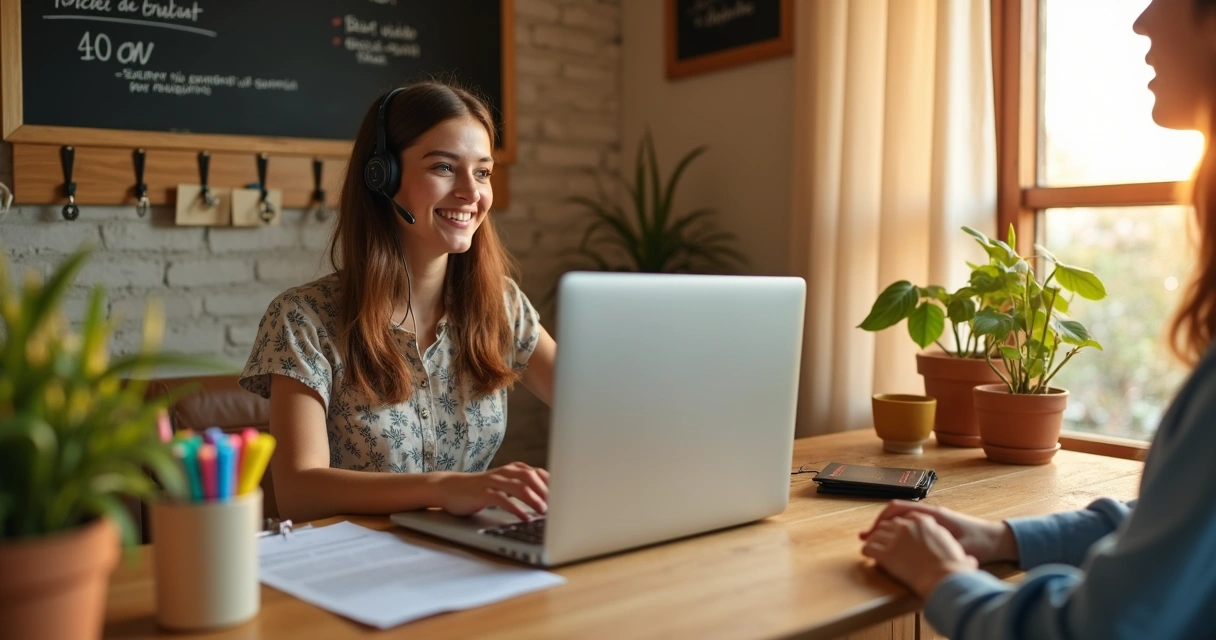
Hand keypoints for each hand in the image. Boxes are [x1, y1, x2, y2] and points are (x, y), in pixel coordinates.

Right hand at [436, 462, 549, 521]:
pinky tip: (524, 518)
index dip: (553, 485)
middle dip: (546, 492)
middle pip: (531, 478)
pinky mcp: (483, 493)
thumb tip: (547, 499)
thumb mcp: (504, 484)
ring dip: (534, 500)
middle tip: (557, 506)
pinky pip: (502, 499)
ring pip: (519, 487)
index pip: (538, 473)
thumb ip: (522, 487)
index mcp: (513, 469)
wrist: (450, 488)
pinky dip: (516, 509)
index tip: (565, 498)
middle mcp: (505, 472)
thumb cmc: (481, 489)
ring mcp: (493, 481)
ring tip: (544, 512)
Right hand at [860, 501, 1017, 564]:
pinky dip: (897, 531)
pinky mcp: (934, 526)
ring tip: (873, 542)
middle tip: (864, 538)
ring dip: (886, 527)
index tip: (870, 533)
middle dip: (878, 524)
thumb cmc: (981, 542)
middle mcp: (929, 513)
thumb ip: (943, 546)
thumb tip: (921, 552)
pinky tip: (893, 544)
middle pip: (895, 511)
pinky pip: (909, 524)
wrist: (997, 539)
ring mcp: (931, 518)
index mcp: (932, 514)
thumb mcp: (961, 546)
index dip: (881, 520)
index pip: (899, 508)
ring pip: (901, 517)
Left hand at [861, 512, 978, 597]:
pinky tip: (867, 555)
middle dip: (879, 528)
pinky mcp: (889, 552)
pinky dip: (867, 550)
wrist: (952, 575)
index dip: (894, 521)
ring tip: (868, 544)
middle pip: (888, 522)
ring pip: (877, 533)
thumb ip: (954, 547)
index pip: (903, 512)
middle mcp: (910, 524)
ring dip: (872, 538)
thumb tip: (970, 561)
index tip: (890, 526)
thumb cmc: (961, 563)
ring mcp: (898, 537)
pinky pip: (870, 547)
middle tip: (871, 535)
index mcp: (927, 518)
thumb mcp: (960, 548)